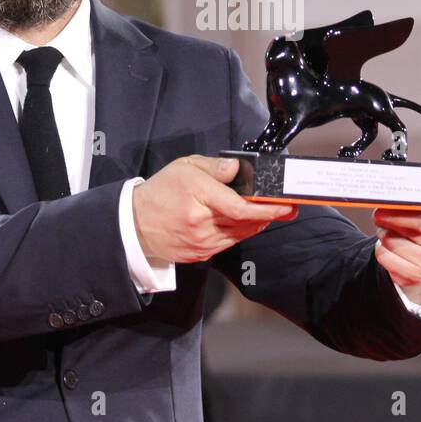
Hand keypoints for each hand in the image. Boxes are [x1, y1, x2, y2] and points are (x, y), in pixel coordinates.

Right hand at [132, 155, 297, 263]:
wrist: (134, 223)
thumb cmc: (161, 191)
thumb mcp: (185, 166)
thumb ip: (214, 166)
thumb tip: (236, 168)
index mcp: (199, 197)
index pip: (241, 208)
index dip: (268, 209)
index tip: (286, 205)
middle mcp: (201, 224)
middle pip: (246, 223)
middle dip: (269, 215)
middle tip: (286, 208)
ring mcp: (201, 243)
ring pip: (240, 235)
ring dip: (256, 225)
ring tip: (268, 213)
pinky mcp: (200, 254)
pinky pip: (228, 244)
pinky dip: (240, 233)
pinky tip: (244, 223)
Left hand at [372, 208, 420, 300]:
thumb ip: (414, 201)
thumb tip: (389, 200)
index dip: (399, 213)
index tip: (382, 209)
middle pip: (405, 229)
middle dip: (387, 219)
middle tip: (380, 215)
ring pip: (390, 241)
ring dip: (384, 233)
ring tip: (392, 230)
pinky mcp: (415, 276)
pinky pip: (384, 257)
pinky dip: (382, 248)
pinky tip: (391, 246)